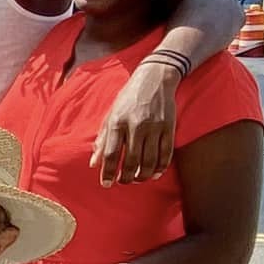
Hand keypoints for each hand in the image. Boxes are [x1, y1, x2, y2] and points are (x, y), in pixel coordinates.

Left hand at [92, 58, 179, 185]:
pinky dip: (160, 167)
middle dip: (126, 177)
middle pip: (132, 161)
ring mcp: (155, 127)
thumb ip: (102, 139)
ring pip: (150, 161)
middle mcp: (136, 125)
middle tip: (123, 182)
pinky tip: (154, 173)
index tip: (106, 184)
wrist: (155, 78)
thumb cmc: (128, 98)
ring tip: (137, 179)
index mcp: (118, 122)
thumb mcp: (110, 114)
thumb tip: (93, 164)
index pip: (111, 153)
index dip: (108, 172)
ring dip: (143, 175)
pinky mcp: (169, 127)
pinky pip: (166, 154)